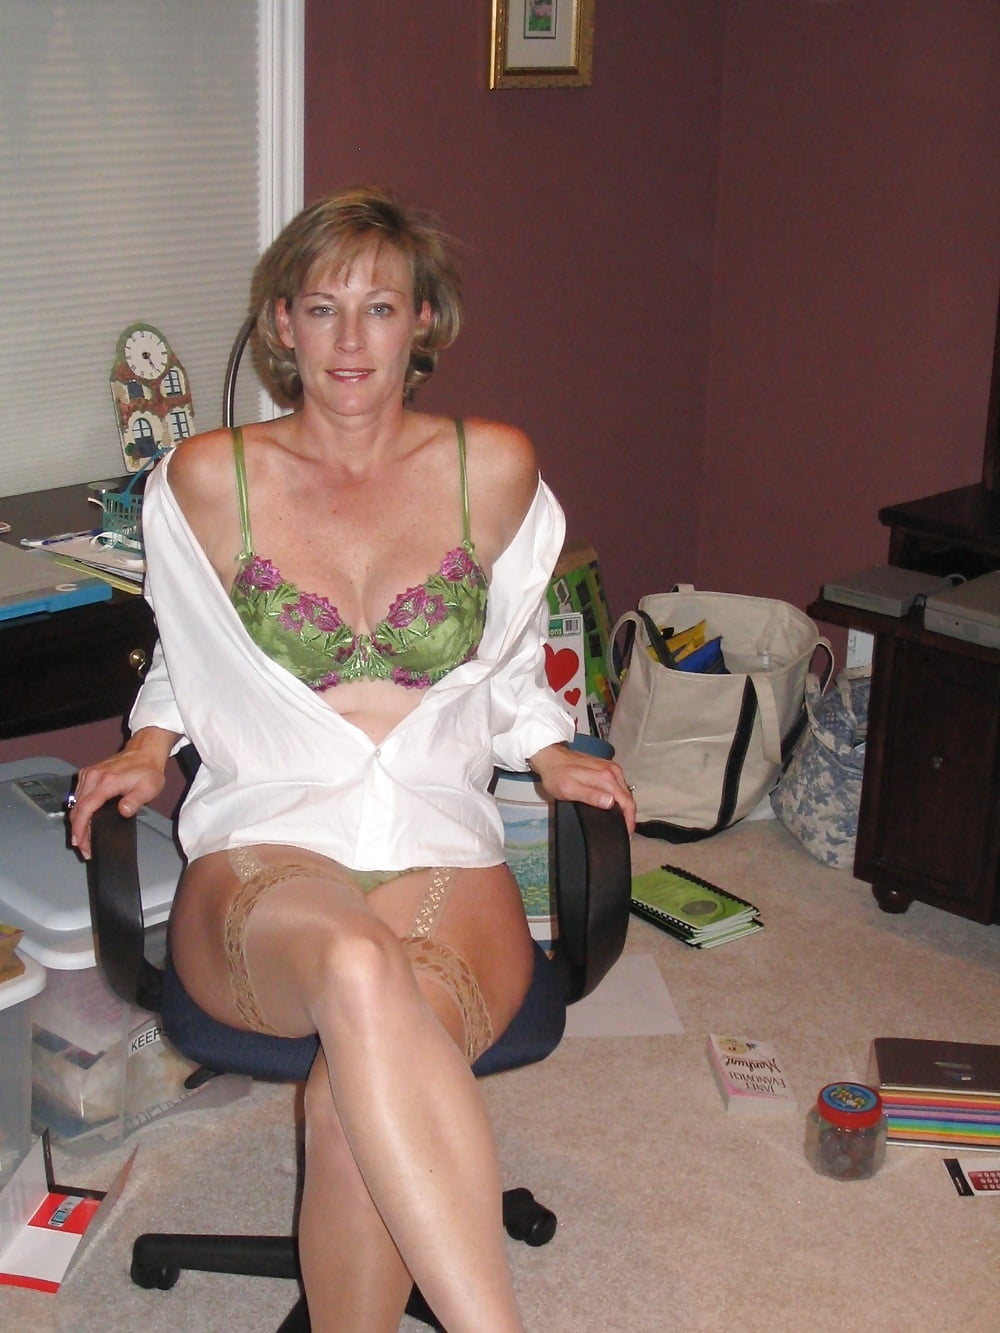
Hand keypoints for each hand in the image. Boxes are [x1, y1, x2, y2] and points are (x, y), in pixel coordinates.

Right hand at [68, 728, 176, 859]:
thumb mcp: (148, 788)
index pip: (85, 809)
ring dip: (77, 822)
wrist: (145, 751)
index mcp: (105, 782)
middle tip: (83, 848)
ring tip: (83, 839)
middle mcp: (92, 777)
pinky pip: (78, 795)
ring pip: (75, 803)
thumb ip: (134, 801)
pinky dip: (78, 810)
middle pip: (76, 809)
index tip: (80, 843)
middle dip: (77, 831)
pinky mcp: (88, 774)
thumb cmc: (148, 771)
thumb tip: (123, 811)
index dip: (80, 829)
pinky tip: (84, 822)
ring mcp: (88, 775)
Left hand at [527, 742, 635, 834]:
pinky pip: (620, 785)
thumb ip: (591, 796)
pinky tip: (615, 805)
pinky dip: (620, 797)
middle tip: (624, 830)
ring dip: (625, 806)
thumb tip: (610, 803)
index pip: (627, 802)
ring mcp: (611, 768)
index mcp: (606, 778)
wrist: (551, 757)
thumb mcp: (570, 790)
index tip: (627, 833)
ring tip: (621, 821)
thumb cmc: (558, 775)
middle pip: (628, 797)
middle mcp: (613, 772)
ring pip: (625, 791)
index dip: (629, 820)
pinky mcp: (608, 767)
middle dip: (629, 815)